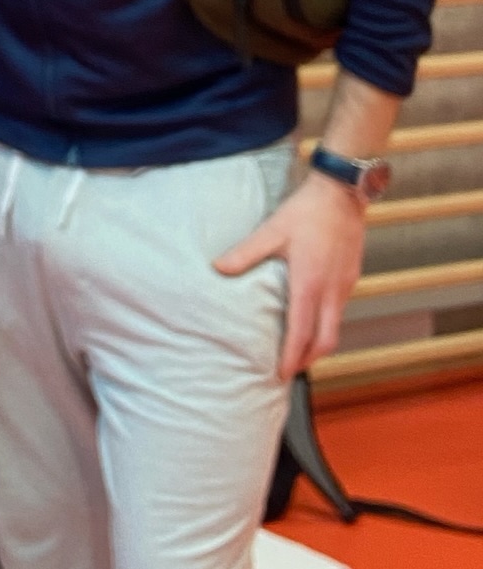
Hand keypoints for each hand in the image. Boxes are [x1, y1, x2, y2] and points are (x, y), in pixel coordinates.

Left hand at [213, 169, 365, 379]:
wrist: (342, 194)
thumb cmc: (306, 212)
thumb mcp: (271, 231)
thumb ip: (245, 254)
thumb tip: (217, 269)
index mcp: (310, 284)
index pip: (302, 333)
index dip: (292, 357)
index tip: (281, 374)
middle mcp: (332, 291)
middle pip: (326, 341)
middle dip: (308, 360)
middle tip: (290, 370)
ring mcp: (345, 285)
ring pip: (335, 326)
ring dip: (318, 343)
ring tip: (298, 349)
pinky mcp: (351, 277)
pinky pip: (339, 310)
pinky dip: (326, 323)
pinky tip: (311, 317)